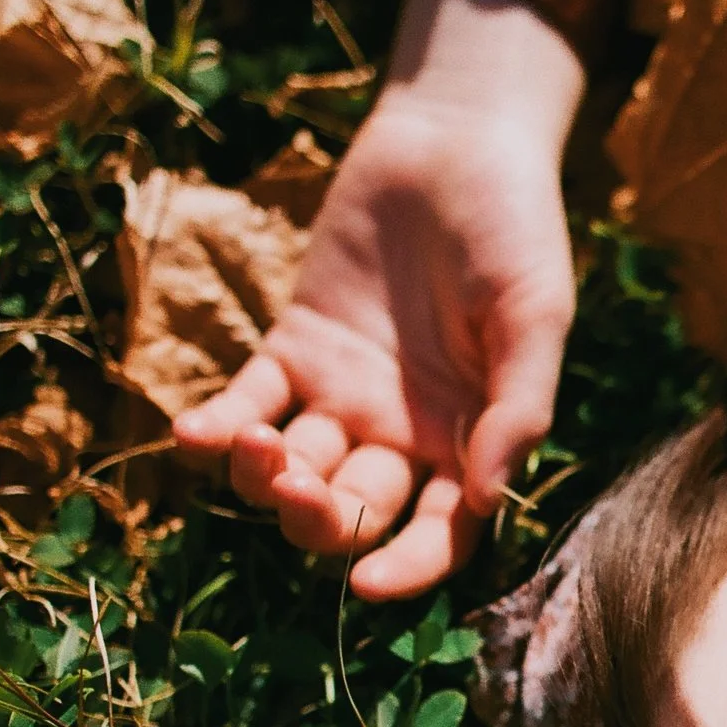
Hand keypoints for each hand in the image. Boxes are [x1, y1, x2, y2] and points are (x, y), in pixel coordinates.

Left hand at [172, 0, 583, 599]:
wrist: (456, 139)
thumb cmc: (515, 227)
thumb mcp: (535, 315)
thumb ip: (518, 406)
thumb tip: (487, 498)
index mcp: (470, 439)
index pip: (440, 532)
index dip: (407, 566)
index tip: (367, 586)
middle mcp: (404, 433)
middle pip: (353, 511)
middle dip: (319, 517)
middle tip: (295, 485)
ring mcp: (343, 393)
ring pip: (294, 469)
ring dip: (264, 478)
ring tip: (254, 444)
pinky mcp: (293, 346)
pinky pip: (246, 402)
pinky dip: (214, 429)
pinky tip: (192, 435)